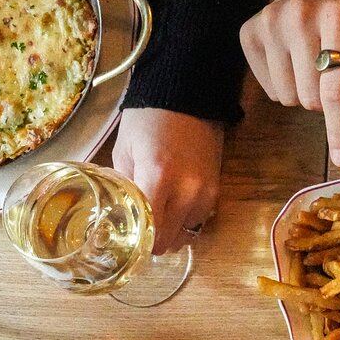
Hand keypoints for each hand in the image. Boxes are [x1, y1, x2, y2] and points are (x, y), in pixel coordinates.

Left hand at [111, 108, 222, 254]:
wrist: (188, 95)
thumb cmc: (148, 119)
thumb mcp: (125, 151)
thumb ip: (125, 187)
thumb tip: (123, 214)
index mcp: (158, 179)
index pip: (150, 232)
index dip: (136, 244)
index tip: (125, 243)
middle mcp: (187, 192)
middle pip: (169, 241)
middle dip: (152, 242)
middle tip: (137, 233)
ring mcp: (206, 193)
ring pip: (186, 235)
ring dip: (170, 234)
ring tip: (156, 221)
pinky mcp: (216, 190)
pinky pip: (198, 221)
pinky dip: (184, 223)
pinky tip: (172, 210)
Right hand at [240, 0, 339, 166]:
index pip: (337, 87)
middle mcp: (299, 16)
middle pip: (311, 99)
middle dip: (325, 97)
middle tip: (334, 68)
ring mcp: (269, 22)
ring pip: (288, 99)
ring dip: (304, 91)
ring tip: (313, 60)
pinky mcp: (249, 31)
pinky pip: (269, 90)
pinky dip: (284, 84)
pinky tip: (293, 56)